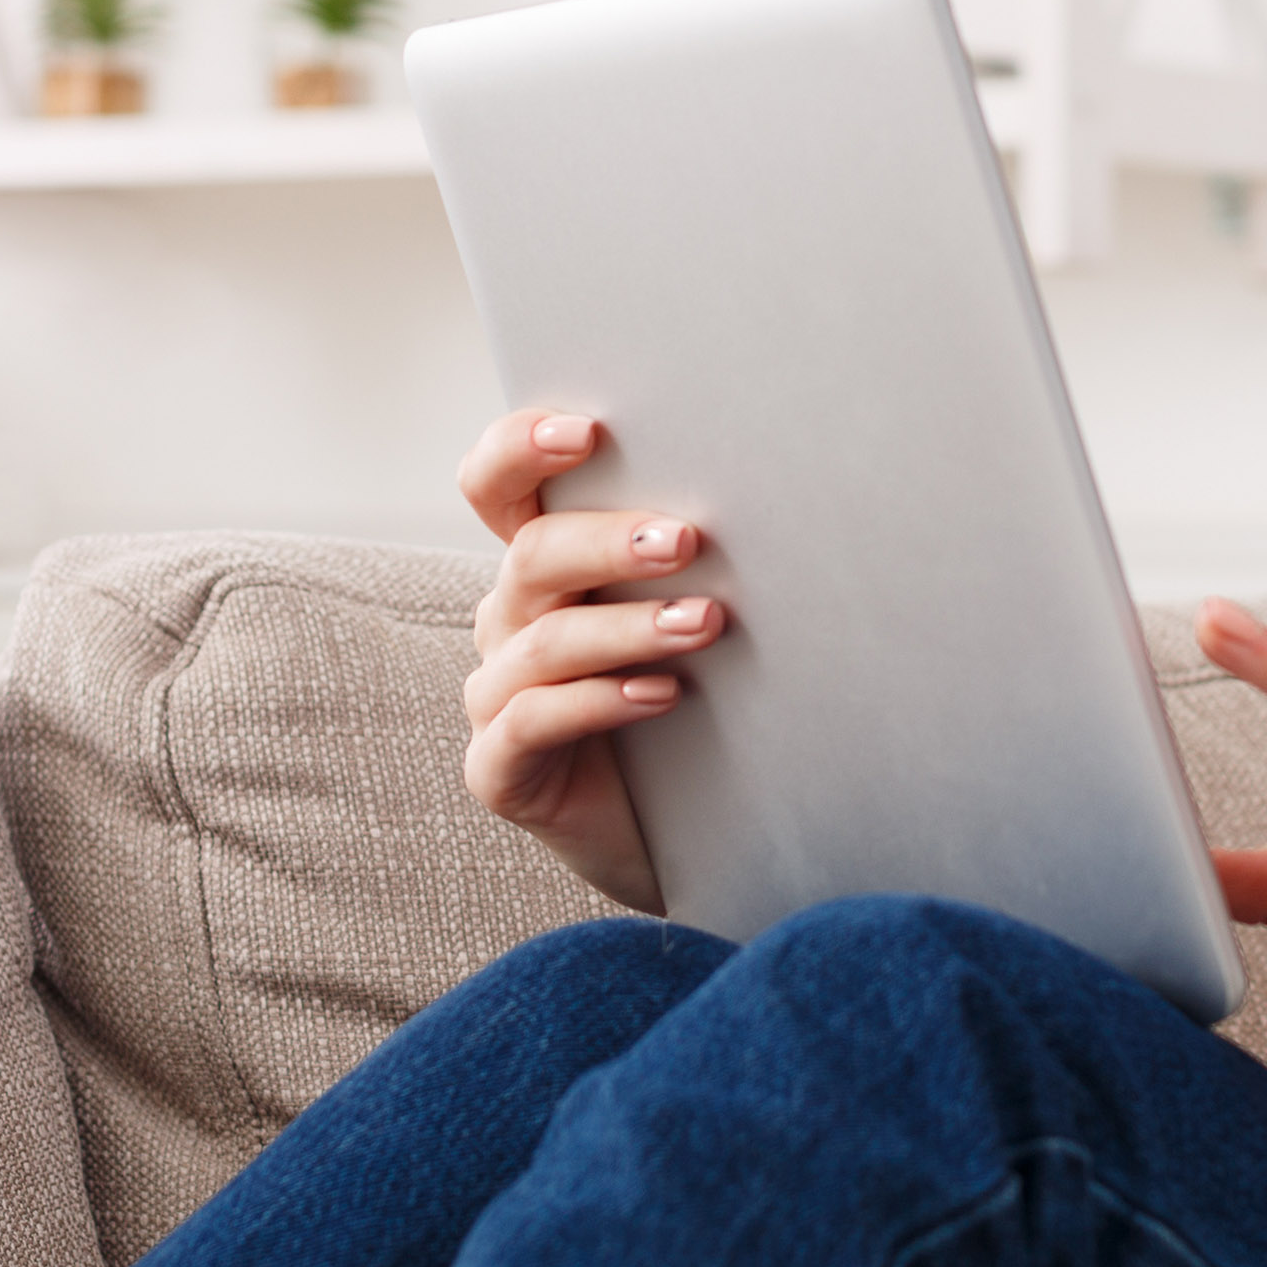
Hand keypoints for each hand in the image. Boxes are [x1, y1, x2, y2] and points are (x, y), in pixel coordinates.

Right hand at [454, 409, 725, 913]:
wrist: (683, 835)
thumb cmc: (694, 706)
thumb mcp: (687, 615)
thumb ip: (689, 558)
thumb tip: (772, 487)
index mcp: (541, 566)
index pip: (495, 485)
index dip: (520, 447)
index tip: (586, 431)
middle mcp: (506, 620)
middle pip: (531, 555)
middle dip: (609, 540)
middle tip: (688, 538)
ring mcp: (494, 696)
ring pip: (545, 641)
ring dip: (631, 626)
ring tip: (706, 622)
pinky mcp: (498, 770)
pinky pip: (533, 722)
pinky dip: (601, 701)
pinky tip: (662, 695)